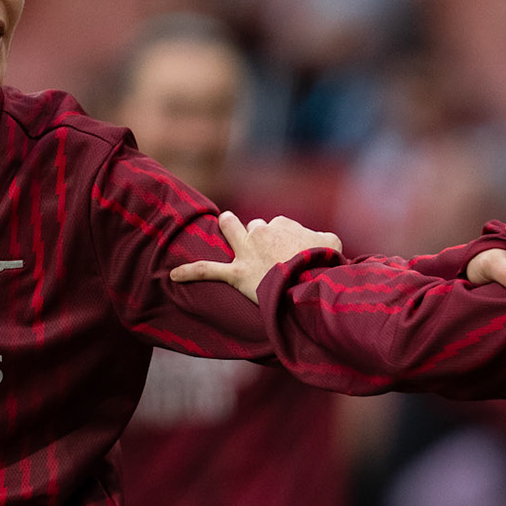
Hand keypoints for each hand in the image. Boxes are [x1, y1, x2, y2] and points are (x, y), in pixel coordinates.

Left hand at [170, 212, 341, 304]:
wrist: (310, 282)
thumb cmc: (323, 264)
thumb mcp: (332, 244)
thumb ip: (323, 239)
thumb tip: (322, 244)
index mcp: (281, 225)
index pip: (276, 226)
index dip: (280, 238)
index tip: (287, 251)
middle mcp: (260, 233)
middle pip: (254, 226)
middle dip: (254, 231)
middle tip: (259, 244)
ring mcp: (246, 253)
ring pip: (231, 230)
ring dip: (227, 227)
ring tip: (224, 223)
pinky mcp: (236, 274)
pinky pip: (207, 270)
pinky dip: (190, 272)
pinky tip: (173, 274)